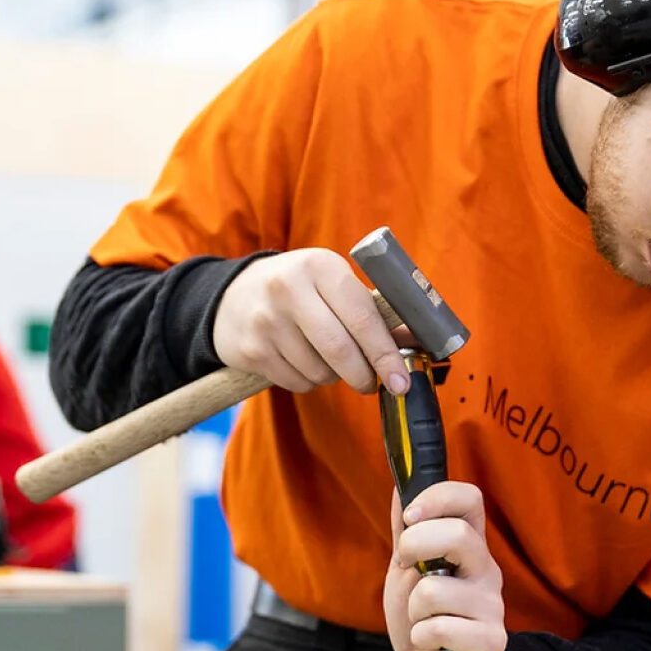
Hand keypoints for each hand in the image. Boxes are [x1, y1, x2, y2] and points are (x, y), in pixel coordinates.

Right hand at [213, 249, 409, 394]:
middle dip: (363, 375)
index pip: (361, 316)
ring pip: (319, 371)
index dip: (385, 354)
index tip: (401, 381)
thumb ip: (373, 311)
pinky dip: (310, 382)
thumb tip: (417, 341)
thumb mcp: (333, 284)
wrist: (233, 297)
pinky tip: (304, 363)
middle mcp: (289, 289)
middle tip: (372, 384)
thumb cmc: (300, 290)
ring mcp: (266, 320)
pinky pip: (297, 383)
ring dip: (334, 377)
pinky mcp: (251, 350)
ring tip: (328, 361)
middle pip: (340, 350)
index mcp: (320, 266)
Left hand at [384, 481, 506, 650]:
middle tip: (407, 571)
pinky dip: (421, 637)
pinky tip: (431, 645)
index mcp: (468, 547)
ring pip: (435, 588)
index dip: (437, 498)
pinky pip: (438, 627)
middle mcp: (486, 571)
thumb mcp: (405, 572)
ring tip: (423, 623)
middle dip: (415, 547)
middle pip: (458, 534)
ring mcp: (492, 606)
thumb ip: (405, 533)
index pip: (470, 499)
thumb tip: (400, 486)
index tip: (409, 517)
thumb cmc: (422, 622)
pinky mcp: (490, 641)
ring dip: (414, 610)